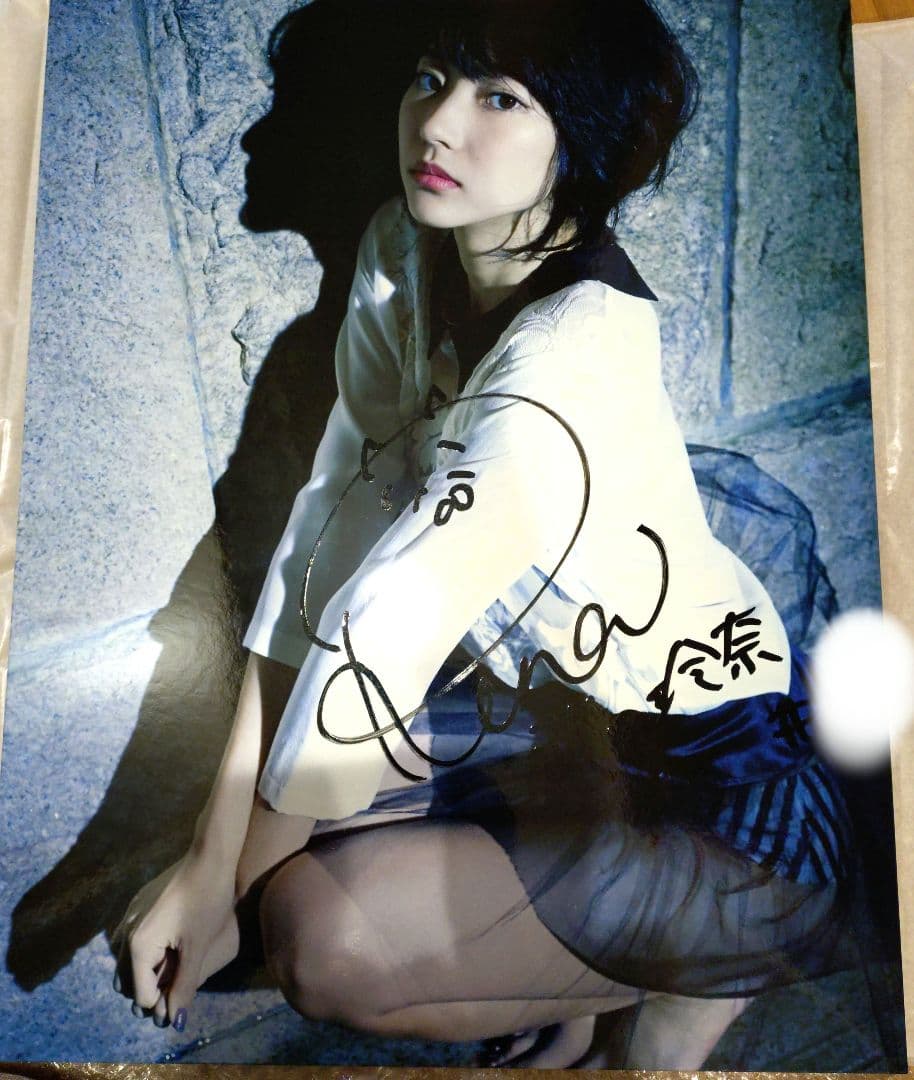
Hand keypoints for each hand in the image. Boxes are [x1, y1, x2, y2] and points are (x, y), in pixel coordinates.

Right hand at [112, 854, 239, 1030]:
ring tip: (173, 971)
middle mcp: (125, 933)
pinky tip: (168, 949)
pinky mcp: (137, 905)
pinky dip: (145, 953)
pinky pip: (131, 940)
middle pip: (126, 982)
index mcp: (138, 946)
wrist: (209, 856)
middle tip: (177, 989)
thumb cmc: (207, 900)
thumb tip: (175, 1021)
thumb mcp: (198, 947)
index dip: (161, 1004)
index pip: (140, 996)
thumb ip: (184, 985)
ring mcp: (129, 917)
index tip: (182, 1000)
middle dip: (149, 991)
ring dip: (145, 973)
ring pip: (125, 962)